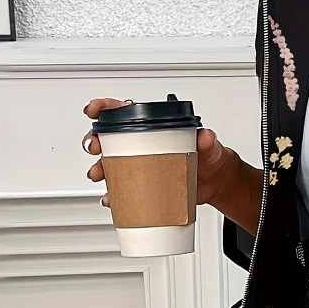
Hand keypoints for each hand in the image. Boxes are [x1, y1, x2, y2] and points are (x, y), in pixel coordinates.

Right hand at [81, 98, 237, 208]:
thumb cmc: (208, 157)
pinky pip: (121, 191)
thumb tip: (205, 136)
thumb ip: (206, 140)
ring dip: (99, 169)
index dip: (105, 108)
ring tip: (99, 175)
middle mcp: (141, 144)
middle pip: (108, 138)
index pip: (123, 111)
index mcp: (152, 127)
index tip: (94, 110)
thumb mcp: (208, 145)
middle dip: (94, 141)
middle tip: (94, 147)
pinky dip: (113, 196)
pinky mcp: (142, 185)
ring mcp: (139, 165)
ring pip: (109, 164)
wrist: (214, 183)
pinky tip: (110, 199)